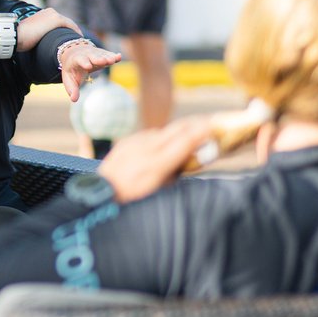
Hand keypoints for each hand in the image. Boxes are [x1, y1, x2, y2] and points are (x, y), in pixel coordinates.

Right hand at [16, 7, 80, 51]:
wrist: (15, 34)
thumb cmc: (19, 37)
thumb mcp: (30, 33)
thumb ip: (38, 34)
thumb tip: (38, 42)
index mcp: (42, 14)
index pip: (57, 22)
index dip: (64, 29)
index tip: (67, 38)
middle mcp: (49, 11)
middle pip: (65, 22)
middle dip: (70, 30)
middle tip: (75, 40)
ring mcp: (53, 14)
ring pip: (68, 23)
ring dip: (73, 31)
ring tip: (77, 41)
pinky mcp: (56, 19)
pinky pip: (71, 25)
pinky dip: (75, 31)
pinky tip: (78, 39)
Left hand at [59, 42, 121, 100]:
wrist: (75, 54)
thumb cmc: (72, 70)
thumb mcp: (69, 79)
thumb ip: (72, 89)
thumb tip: (74, 100)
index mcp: (76, 60)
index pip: (80, 60)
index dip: (84, 63)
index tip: (88, 66)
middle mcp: (87, 55)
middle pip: (93, 56)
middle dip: (98, 59)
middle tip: (104, 61)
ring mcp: (96, 54)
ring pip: (102, 55)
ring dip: (108, 57)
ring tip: (113, 60)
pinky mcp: (103, 54)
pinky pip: (109, 55)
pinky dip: (114, 56)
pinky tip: (119, 57)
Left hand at [98, 117, 212, 202]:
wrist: (104, 188)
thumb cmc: (135, 194)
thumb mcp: (160, 187)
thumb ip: (177, 171)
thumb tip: (193, 157)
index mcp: (158, 163)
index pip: (185, 141)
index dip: (201, 132)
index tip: (214, 126)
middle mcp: (147, 148)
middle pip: (177, 129)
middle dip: (194, 124)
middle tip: (208, 122)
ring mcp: (136, 141)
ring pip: (163, 132)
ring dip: (176, 132)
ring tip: (187, 134)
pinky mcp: (127, 140)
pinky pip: (148, 136)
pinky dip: (159, 138)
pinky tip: (161, 146)